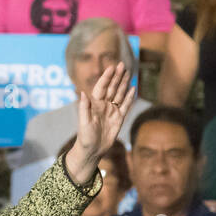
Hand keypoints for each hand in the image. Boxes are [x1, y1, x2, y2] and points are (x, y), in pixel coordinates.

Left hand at [66, 62, 136, 179]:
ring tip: (128, 72)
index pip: (101, 88)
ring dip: (123, 83)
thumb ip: (84, 108)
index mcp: (94, 104)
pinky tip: (133, 88)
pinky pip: (125, 106)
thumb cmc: (85, 138)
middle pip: (112, 88)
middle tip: (122, 64)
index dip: (106, 78)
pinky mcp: (118, 118)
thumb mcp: (83, 123)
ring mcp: (112, 111)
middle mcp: (103, 105)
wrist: (92, 151)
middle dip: (117, 76)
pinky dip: (129, 97)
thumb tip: (82, 93)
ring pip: (119, 94)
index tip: (111, 68)